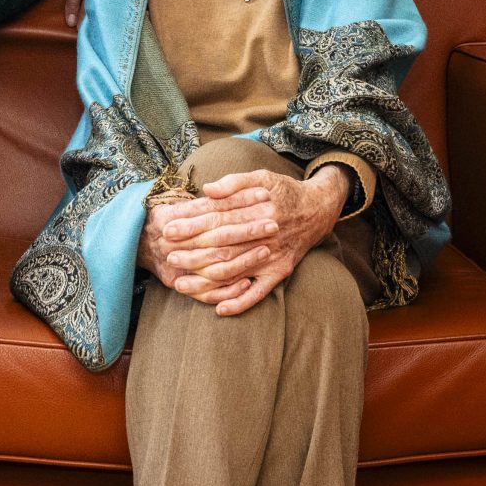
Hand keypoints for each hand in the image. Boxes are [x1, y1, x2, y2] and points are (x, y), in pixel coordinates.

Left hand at [149, 167, 349, 315]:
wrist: (318, 209)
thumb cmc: (284, 191)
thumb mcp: (262, 176)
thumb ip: (234, 182)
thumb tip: (207, 190)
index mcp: (258, 208)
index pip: (218, 217)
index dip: (191, 223)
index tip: (168, 227)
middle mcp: (265, 233)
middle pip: (223, 245)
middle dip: (192, 252)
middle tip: (167, 256)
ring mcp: (273, 256)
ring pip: (235, 271)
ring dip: (206, 280)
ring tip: (180, 283)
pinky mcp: (280, 271)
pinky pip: (259, 292)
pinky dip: (240, 302)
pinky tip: (219, 309)